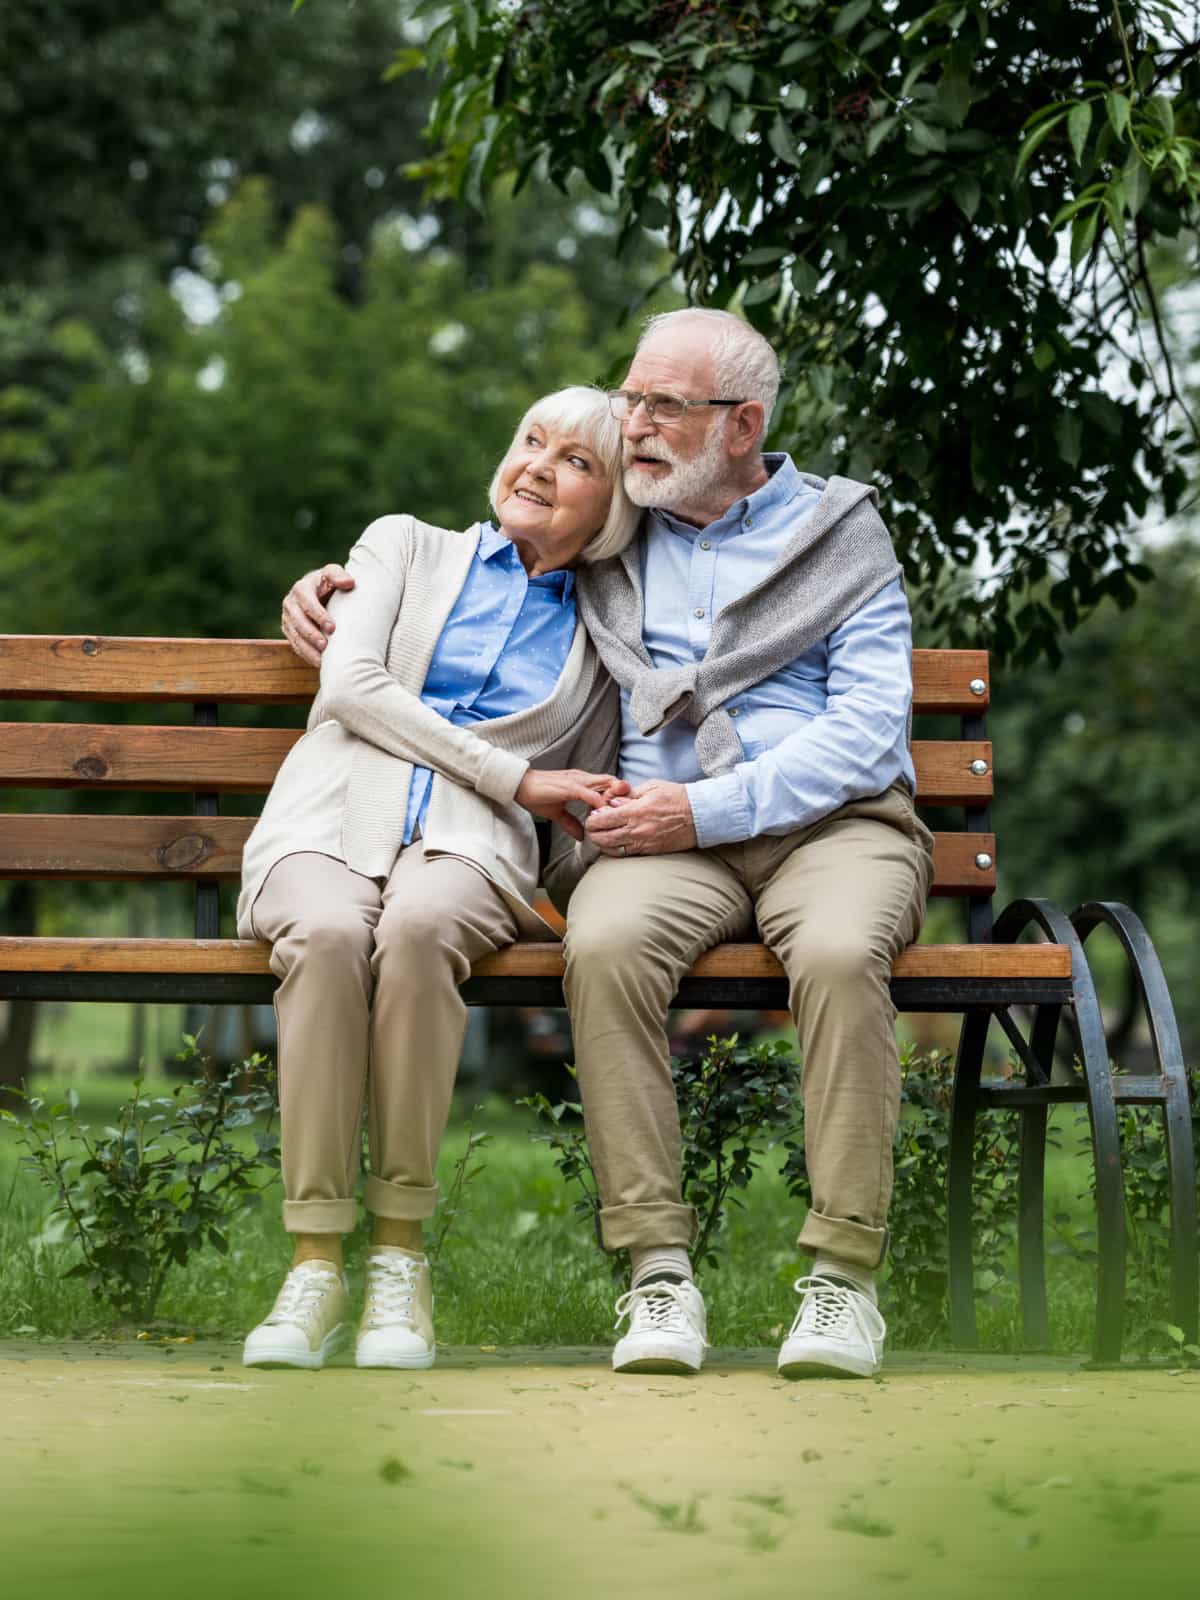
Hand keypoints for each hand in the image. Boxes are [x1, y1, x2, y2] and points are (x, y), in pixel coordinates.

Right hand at [281, 563, 355, 667]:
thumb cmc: (330, 583)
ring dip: (307, 648)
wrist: (321, 592)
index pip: (307, 602)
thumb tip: (349, 583)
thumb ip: (339, 575)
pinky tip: (319, 662)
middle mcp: (291, 602)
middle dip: (311, 634)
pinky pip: (295, 644)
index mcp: (302, 588)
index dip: (318, 615)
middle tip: (325, 646)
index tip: (332, 628)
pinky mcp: (289, 630)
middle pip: (298, 621)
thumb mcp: (333, 574)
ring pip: (294, 635)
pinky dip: (306, 654)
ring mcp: (288, 617)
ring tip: (322, 659)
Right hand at [516, 769, 630, 841]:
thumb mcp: (556, 812)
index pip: (607, 784)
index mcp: (581, 783)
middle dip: (623, 794)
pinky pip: (590, 794)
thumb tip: (581, 836)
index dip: (617, 794)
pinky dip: (600, 803)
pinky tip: (606, 812)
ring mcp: (577, 781)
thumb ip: (570, 822)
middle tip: (631, 809)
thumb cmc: (536, 795)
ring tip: (624, 811)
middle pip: (612, 781)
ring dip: (616, 796)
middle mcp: (583, 778)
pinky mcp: (570, 787)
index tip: (625, 808)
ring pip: (605, 784)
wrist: (519, 785)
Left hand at [585, 779, 697, 855]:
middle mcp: (637, 829)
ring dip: (601, 843)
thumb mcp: (652, 787)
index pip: (603, 819)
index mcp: (636, 811)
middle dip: (593, 833)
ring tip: (600, 836)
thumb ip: (629, 795)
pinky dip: (615, 850)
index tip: (592, 816)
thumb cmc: (677, 797)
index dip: (593, 819)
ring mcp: (643, 843)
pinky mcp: (650, 851)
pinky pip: (626, 854)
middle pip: (603, 837)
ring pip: (612, 849)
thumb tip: (612, 802)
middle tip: (592, 827)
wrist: (701, 815)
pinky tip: (614, 843)